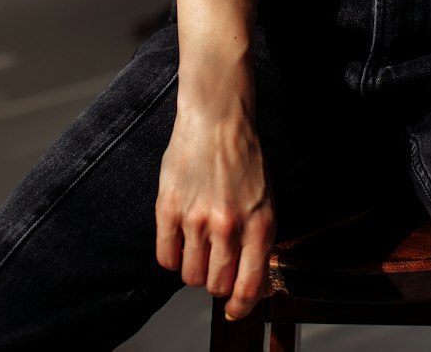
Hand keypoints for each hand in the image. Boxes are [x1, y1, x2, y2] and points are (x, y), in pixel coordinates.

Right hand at [155, 106, 275, 319]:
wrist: (217, 119)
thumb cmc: (243, 158)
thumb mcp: (265, 200)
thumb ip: (258, 242)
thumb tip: (249, 285)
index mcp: (259, 225)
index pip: (248, 288)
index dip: (240, 306)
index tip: (234, 310)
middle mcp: (228, 226)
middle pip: (215, 286)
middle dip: (215, 279)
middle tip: (213, 260)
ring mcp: (196, 218)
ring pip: (189, 275)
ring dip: (193, 267)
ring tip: (196, 243)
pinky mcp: (169, 209)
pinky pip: (165, 257)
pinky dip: (171, 254)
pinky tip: (178, 236)